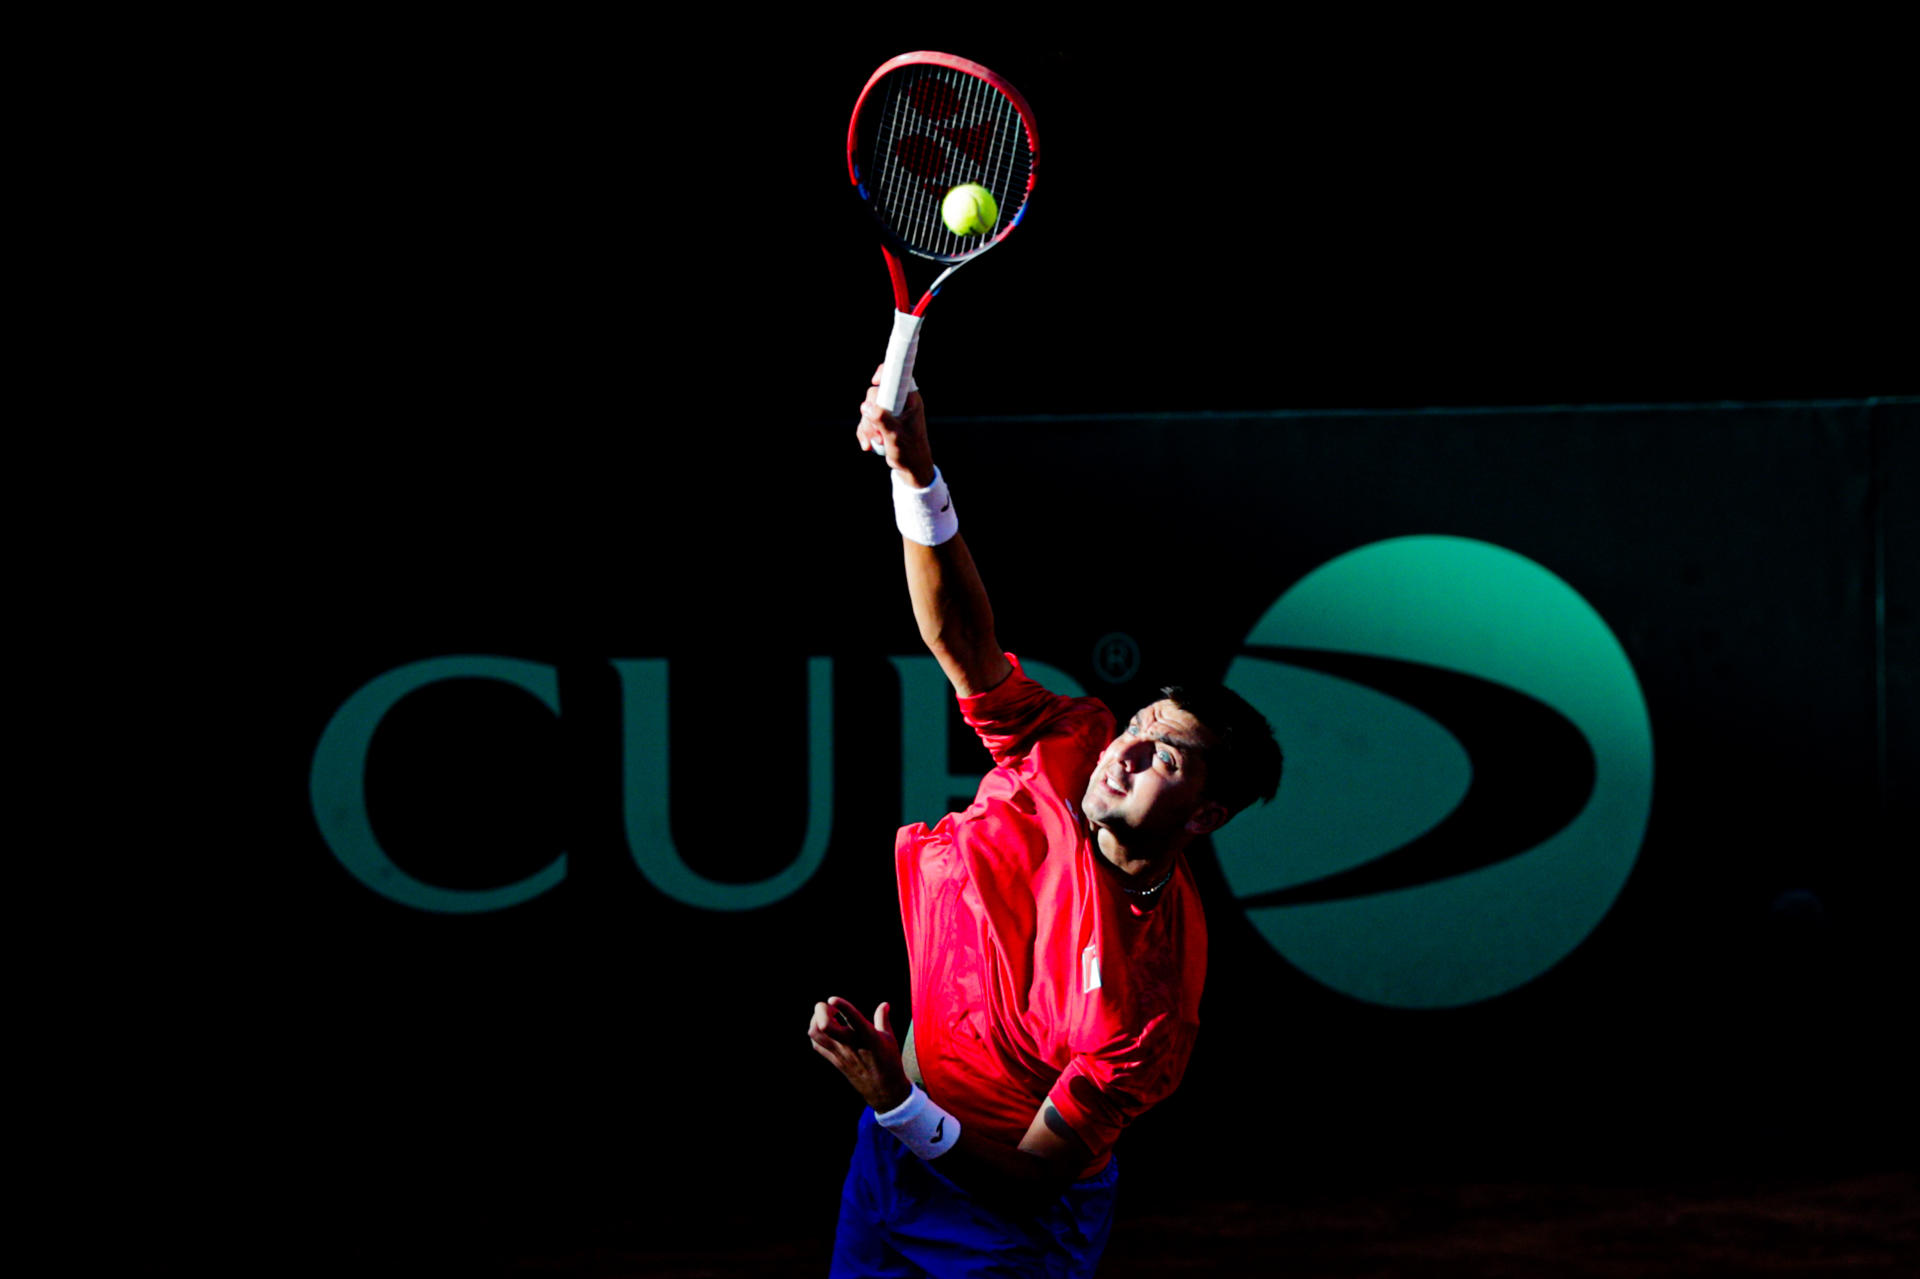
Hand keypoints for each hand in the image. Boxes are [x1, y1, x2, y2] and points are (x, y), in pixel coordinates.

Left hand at [808, 996, 913, 1112]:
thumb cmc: (889, 1061)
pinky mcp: (835, 1061)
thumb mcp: (889, 1038)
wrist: (884, 1090)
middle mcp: (851, 1044)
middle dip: (821, 1010)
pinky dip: (816, 1033)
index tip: (833, 999)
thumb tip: (884, 1004)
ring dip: (816, 1020)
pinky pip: (817, 1045)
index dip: (841, 1006)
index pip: (853, 1019)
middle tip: (829, 1006)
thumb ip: (883, 1018)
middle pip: (825, 1026)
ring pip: (816, 1034)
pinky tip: (825, 1029)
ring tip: (826, 1016)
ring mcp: (840, 1054)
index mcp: (868, 1037)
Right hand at [855, 370, 934, 487]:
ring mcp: (889, 411)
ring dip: (867, 427)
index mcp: (909, 400)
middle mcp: (899, 402)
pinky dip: (864, 432)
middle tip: (877, 433)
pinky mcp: (881, 420)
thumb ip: (882, 419)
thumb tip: (866, 407)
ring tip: (877, 442)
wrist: (911, 467)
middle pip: (875, 395)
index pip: (897, 376)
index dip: (884, 374)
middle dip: (870, 415)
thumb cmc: (910, 451)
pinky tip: (868, 445)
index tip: (875, 381)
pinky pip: (865, 420)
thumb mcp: (896, 436)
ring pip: (867, 409)